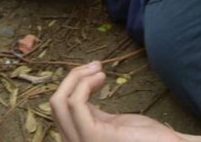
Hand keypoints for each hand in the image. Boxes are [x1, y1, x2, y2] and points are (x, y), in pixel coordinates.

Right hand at [50, 61, 182, 141]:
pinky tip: (101, 77)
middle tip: (95, 66)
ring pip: (59, 103)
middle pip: (55, 106)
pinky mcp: (93, 138)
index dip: (72, 84)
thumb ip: (93, 115)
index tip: (94, 72)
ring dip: (77, 77)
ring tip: (98, 69)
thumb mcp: (112, 124)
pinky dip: (83, 84)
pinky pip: (75, 104)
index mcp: (79, 139)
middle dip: (72, 78)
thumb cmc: (145, 137)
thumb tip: (79, 93)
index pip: (59, 110)